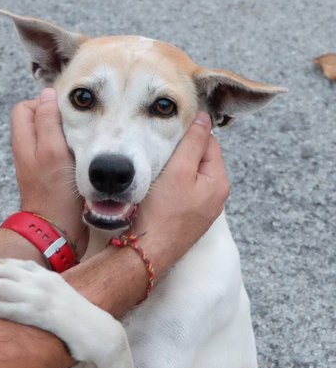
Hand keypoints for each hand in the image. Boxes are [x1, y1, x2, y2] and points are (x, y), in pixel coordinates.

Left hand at [11, 88, 88, 255]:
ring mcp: (40, 165)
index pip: (26, 107)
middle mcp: (28, 151)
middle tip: (77, 124)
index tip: (68, 111)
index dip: (45, 103)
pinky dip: (71, 151)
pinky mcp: (52, 178)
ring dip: (67, 135)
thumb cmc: (54, 193)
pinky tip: (85, 158)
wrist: (56, 233)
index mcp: (24, 141)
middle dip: (57, 117)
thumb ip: (48, 121)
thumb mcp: (52, 151)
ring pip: (51, 137)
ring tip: (83, 140)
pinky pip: (59, 154)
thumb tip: (47, 94)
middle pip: (38, 120)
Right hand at [133, 112, 229, 270]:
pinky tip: (156, 187)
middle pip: (200, 159)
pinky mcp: (186, 218)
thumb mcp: (178, 170)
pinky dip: (170, 184)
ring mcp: (201, 209)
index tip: (168, 130)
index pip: (210, 143)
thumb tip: (204, 118)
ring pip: (189, 176)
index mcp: (219, 182)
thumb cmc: (163, 212)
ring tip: (155, 167)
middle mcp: (215, 196)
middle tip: (159, 149)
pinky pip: (182, 191)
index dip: (189, 133)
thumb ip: (193, 142)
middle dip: (182, 151)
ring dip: (174, 168)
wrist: (148, 250)